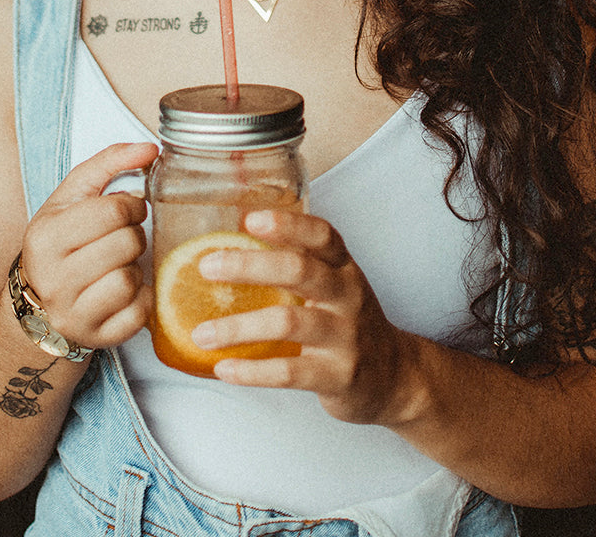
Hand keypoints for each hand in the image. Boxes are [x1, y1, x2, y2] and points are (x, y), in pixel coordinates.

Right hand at [20, 142, 158, 349]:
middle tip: (127, 235)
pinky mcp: (96, 339)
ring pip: (130, 279)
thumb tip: (151, 147)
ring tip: (122, 262)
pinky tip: (127, 288)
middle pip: (125, 244)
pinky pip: (139, 312)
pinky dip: (142, 297)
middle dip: (135, 235)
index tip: (132, 207)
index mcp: (45, 238)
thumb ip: (108, 162)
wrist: (38, 304)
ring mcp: (72, 314)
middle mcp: (53, 280)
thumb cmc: (63, 241)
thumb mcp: (73, 197)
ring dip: (136, 266)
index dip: (132, 205)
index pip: (110, 212)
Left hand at [191, 210, 413, 425]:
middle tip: (207, 267)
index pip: (322, 235)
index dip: (288, 224)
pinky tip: (224, 368)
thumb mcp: (335, 285)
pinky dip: (252, 371)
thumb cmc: (348, 322)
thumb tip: (229, 248)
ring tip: (200, 334)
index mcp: (344, 268)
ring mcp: (345, 337)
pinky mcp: (339, 376)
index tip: (250, 219)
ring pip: (288, 322)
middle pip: (300, 270)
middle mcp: (348, 296)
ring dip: (238, 327)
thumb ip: (298, 265)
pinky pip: (290, 372)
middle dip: (249, 266)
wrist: (395, 376)